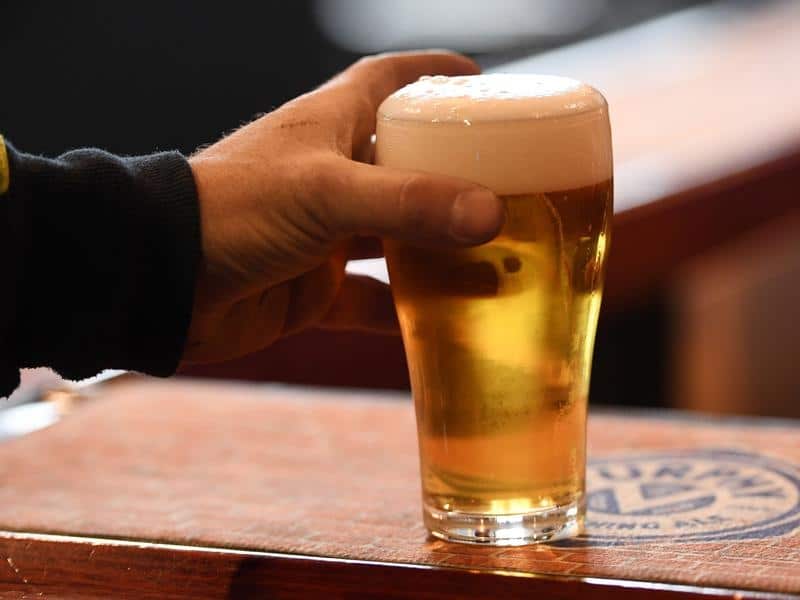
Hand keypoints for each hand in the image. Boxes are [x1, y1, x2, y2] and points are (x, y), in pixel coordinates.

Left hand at [184, 51, 503, 364]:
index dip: (430, 73)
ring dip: (435, 249)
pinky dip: (402, 313)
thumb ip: (408, 203)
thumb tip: (489, 214)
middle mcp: (329, 176)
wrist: (161, 283)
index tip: (478, 79)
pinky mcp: (312, 288)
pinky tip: (442, 323)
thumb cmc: (232, 211)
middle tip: (507, 185)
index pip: (387, 80)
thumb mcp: (326, 193)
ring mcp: (322, 235)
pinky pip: (369, 301)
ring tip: (494, 257)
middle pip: (404, 164)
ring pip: (393, 238)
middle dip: (452, 173)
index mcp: (329, 126)